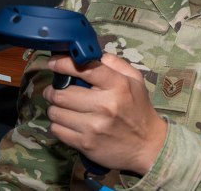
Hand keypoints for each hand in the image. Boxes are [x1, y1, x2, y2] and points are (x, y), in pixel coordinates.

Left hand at [43, 53, 167, 174]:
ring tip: (61, 107)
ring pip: (55, 112)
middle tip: (54, 90)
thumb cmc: (138, 109)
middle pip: (62, 93)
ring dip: (54, 107)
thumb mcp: (136, 81)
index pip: (84, 69)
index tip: (53, 63)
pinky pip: (57, 130)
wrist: (147, 144)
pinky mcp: (85, 144)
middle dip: (53, 90)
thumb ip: (116, 64)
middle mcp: (105, 105)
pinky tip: (66, 122)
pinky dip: (57, 124)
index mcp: (118, 85)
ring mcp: (94, 126)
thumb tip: (93, 55)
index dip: (63, 63)